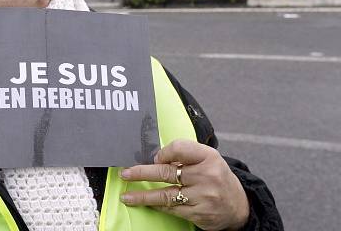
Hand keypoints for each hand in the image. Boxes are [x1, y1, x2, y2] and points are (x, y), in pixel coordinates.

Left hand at [120, 140, 248, 230]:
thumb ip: (185, 154)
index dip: (163, 153)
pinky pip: (171, 209)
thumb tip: (156, 158)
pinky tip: (146, 203)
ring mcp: (202, 197)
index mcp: (208, 157)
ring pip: (165, 195)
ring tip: (127, 196)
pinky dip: (157, 205)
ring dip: (143, 196)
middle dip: (141, 173)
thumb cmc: (216, 177)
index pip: (179, 148)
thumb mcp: (207, 158)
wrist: (238, 206)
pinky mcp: (199, 214)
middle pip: (166, 172)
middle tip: (125, 173)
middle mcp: (206, 176)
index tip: (154, 157)